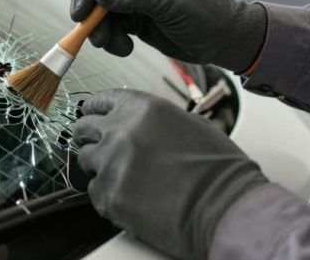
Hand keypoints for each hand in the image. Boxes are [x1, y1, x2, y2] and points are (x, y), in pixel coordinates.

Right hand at [70, 0, 266, 72]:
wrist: (222, 40)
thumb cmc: (203, 12)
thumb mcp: (167, 1)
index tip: (83, 7)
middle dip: (91, 10)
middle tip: (88, 30)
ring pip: (100, 10)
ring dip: (100, 29)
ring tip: (114, 46)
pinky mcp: (134, 20)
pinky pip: (110, 27)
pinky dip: (111, 39)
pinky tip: (125, 49)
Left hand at [72, 89, 268, 259]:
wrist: (225, 207)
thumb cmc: (218, 168)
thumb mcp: (190, 124)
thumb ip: (155, 120)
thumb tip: (141, 123)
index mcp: (142, 108)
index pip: (102, 101)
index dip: (95, 110)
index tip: (92, 115)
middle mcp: (121, 130)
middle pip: (84, 128)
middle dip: (90, 137)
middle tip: (100, 148)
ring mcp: (111, 163)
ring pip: (85, 160)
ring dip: (99, 166)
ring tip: (123, 176)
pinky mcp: (109, 195)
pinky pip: (93, 191)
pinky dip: (106, 194)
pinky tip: (129, 197)